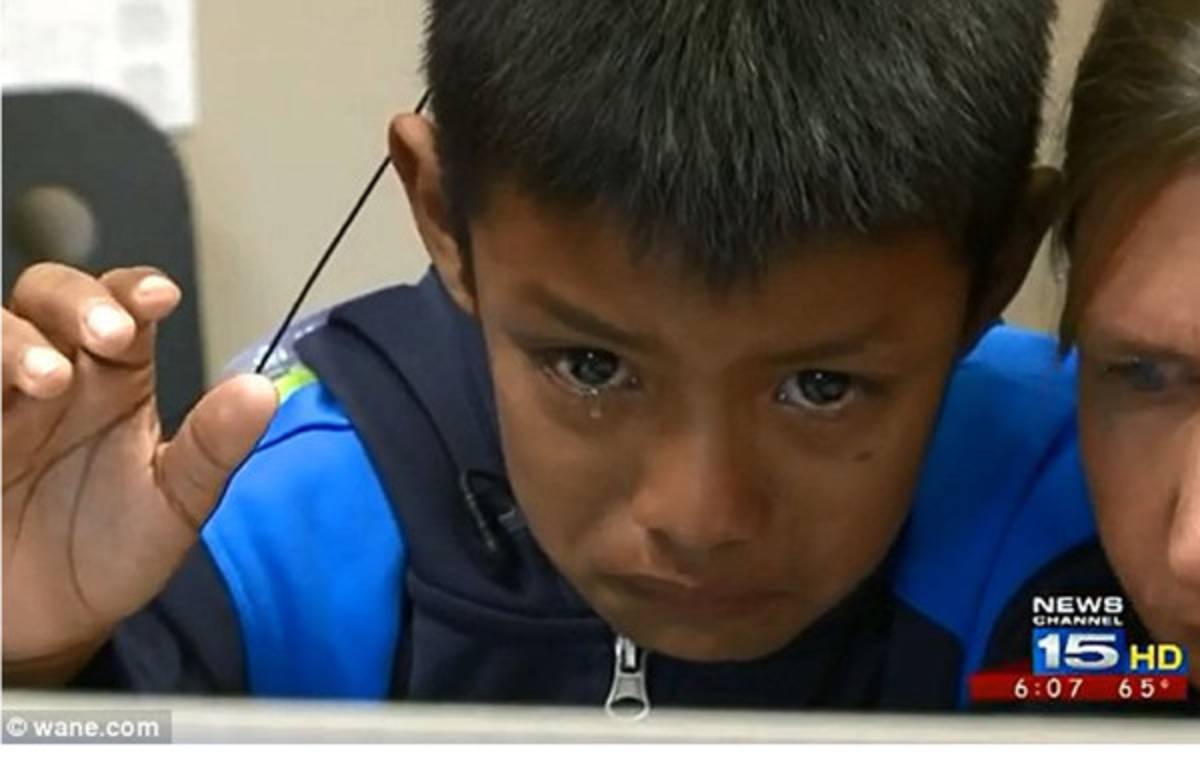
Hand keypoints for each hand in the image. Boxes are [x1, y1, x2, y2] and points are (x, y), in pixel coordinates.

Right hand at [2, 263, 276, 681]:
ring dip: (13, 342)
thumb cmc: (113, 550)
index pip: (123, 307)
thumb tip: (262, 391)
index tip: (162, 298)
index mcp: (113, 379)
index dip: (136, 290)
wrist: (50, 625)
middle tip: (109, 335)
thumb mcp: (175, 504)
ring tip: (48, 378)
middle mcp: (50, 376)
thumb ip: (213, 448)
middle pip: (47, 296)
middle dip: (75, 301)